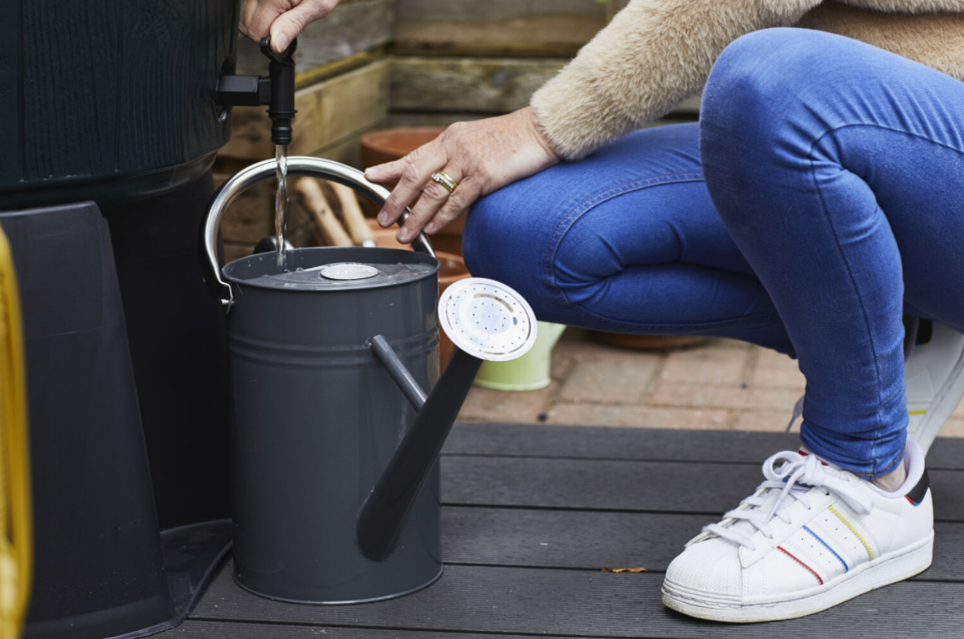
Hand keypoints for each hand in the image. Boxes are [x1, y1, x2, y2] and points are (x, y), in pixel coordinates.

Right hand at [240, 0, 339, 52]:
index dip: (272, 39)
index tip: (287, 31)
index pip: (255, 32)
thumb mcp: (315, 8)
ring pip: (245, 17)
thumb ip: (292, 26)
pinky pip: (248, 7)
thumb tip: (275, 45)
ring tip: (282, 10)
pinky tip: (275, 6)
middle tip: (286, 19)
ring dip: (261, 20)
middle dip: (265, 30)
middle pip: (247, 25)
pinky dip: (259, 11)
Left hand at [364, 107, 559, 243]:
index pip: (414, 156)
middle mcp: (453, 147)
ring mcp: (468, 160)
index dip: (390, 169)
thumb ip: (457, 158)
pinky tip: (431, 229)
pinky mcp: (484, 175)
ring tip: (404, 235)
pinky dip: (442, 217)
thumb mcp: (477, 141)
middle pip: (415, 175)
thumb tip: (443, 178)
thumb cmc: (513, 139)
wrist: (542, 130)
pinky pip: (457, 200)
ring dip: (415, 217)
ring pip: (433, 192)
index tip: (370, 177)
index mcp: (449, 138)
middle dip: (395, 199)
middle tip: (384, 219)